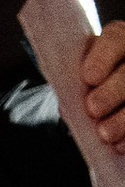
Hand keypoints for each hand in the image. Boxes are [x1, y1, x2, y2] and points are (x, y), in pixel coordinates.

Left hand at [84, 21, 124, 145]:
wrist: (109, 103)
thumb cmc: (92, 89)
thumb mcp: (81, 81)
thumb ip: (74, 86)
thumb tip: (68, 107)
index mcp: (119, 41)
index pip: (115, 40)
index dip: (103, 57)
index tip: (89, 78)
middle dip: (112, 91)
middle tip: (93, 109)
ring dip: (124, 118)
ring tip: (105, 134)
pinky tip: (120, 146)